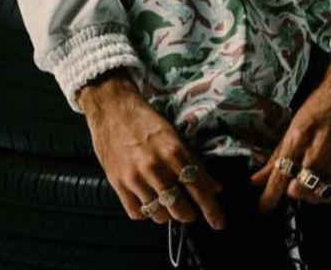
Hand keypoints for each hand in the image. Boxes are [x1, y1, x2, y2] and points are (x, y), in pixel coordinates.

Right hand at [78, 69, 227, 228]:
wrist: (112, 109)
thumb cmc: (145, 120)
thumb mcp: (175, 136)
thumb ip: (194, 163)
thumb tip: (214, 187)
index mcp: (173, 151)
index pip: (197, 187)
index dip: (210, 208)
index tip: (218, 222)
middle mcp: (155, 166)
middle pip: (179, 207)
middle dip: (188, 213)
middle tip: (189, 210)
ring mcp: (135, 177)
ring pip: (158, 214)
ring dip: (168, 214)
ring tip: (168, 204)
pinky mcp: (118, 183)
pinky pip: (137, 212)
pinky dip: (146, 212)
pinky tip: (149, 201)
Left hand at [249, 38, 330, 212]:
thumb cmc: (319, 104)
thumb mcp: (293, 126)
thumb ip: (276, 155)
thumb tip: (256, 180)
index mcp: (298, 139)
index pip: (279, 177)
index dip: (268, 198)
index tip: (262, 211)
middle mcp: (316, 151)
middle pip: (297, 189)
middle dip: (290, 190)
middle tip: (293, 180)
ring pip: (315, 194)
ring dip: (308, 192)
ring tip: (309, 177)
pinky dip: (326, 195)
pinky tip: (323, 183)